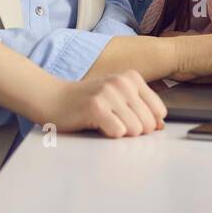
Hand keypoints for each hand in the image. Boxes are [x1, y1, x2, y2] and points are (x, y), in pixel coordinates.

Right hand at [42, 70, 167, 137]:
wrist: (51, 97)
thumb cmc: (85, 101)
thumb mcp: (117, 99)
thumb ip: (140, 109)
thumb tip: (160, 126)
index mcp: (131, 78)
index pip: (159, 111)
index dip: (147, 123)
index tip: (130, 120)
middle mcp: (122, 82)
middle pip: (149, 124)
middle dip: (134, 131)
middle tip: (114, 123)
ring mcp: (109, 93)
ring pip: (135, 130)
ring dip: (120, 133)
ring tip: (105, 123)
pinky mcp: (96, 107)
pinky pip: (118, 132)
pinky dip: (108, 134)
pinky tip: (96, 125)